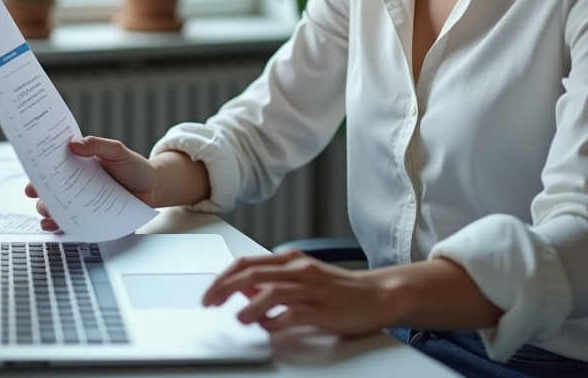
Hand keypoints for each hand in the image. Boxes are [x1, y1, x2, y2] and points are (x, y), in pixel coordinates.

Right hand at [24, 136, 157, 230]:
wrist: (153, 188)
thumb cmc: (133, 166)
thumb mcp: (117, 150)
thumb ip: (97, 145)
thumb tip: (73, 143)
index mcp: (78, 164)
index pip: (54, 165)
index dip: (39, 168)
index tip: (31, 170)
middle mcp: (76, 184)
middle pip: (50, 189)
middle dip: (40, 192)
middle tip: (36, 194)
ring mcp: (81, 203)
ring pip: (57, 208)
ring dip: (47, 211)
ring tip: (47, 213)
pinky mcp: (90, 219)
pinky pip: (72, 225)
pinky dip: (61, 227)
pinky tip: (55, 227)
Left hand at [201, 250, 396, 335]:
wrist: (378, 294)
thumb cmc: (338, 288)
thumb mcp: (302, 278)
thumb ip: (274, 281)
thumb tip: (243, 290)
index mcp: (291, 260)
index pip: (248, 263)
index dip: (224, 277)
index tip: (209, 293)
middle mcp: (300, 270)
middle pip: (254, 274)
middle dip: (226, 289)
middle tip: (210, 303)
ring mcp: (313, 289)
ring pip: (274, 291)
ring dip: (251, 306)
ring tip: (239, 319)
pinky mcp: (325, 309)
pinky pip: (296, 314)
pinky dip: (278, 322)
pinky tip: (270, 328)